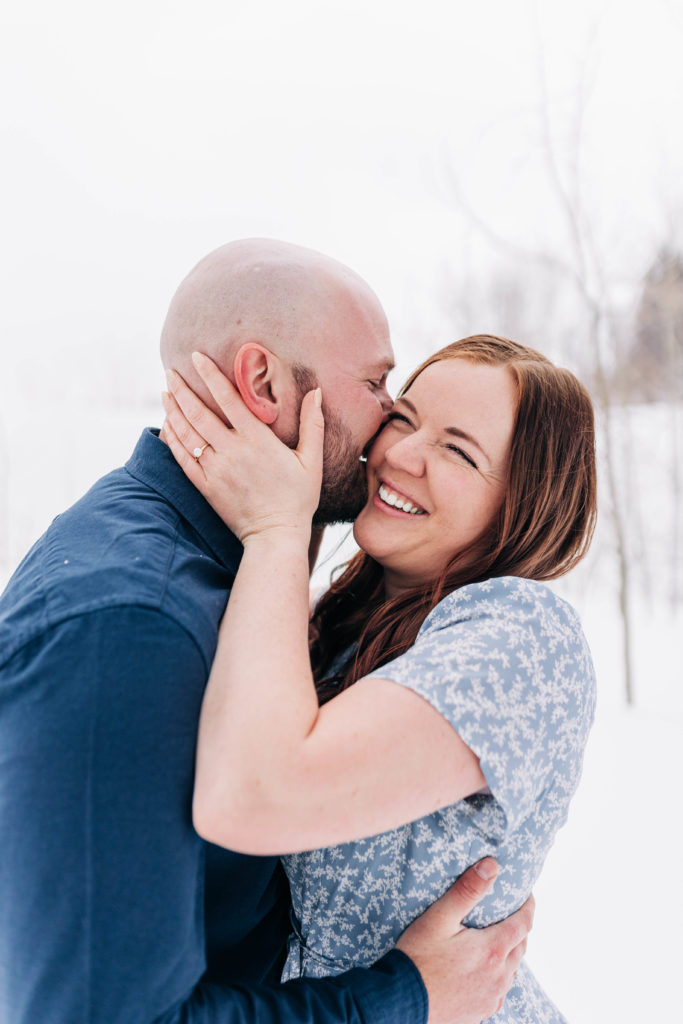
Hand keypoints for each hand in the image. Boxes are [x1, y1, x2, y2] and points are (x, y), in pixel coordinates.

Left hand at [162, 352, 323, 543]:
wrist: (275, 535)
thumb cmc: (298, 498)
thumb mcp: (311, 460)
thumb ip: (312, 424)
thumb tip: (316, 391)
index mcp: (257, 440)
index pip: (228, 399)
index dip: (210, 375)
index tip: (196, 357)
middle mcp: (231, 451)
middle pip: (199, 413)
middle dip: (182, 389)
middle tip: (170, 371)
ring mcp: (215, 469)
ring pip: (186, 433)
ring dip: (173, 410)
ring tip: (165, 392)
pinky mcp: (205, 486)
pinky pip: (182, 458)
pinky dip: (172, 439)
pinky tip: (167, 425)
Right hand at [396, 859, 532, 1023]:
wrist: (401, 1001)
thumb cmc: (418, 957)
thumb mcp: (439, 917)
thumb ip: (467, 890)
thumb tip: (491, 865)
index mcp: (493, 950)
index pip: (523, 924)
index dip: (528, 907)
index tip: (526, 895)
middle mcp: (498, 977)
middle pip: (520, 946)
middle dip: (519, 928)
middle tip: (510, 914)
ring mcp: (491, 997)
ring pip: (512, 970)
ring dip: (510, 953)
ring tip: (498, 940)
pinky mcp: (480, 1011)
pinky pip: (500, 991)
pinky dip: (499, 976)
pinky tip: (486, 971)